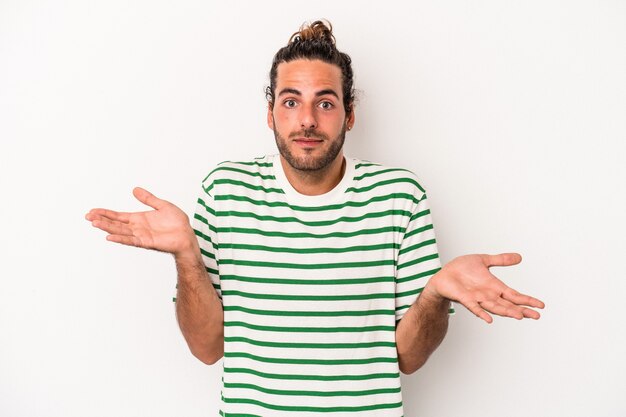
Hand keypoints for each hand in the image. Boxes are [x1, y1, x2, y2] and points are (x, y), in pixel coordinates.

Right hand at [85, 187, 196, 255]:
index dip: (105, 213)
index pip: (118, 216)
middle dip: (101, 220)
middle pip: (115, 223)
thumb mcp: (162, 205)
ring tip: (94, 223)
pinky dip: (120, 238)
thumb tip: (135, 189)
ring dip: (107, 228)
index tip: (92, 211)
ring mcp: (140, 235)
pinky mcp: (146, 242)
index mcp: (139, 219)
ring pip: (119, 231)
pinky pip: (130, 240)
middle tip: (87, 217)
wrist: (187, 235)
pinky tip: (109, 237)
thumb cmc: (177, 223)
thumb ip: (148, 198)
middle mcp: (137, 228)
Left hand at [424, 253, 544, 322]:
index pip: (514, 295)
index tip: (541, 305)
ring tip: (519, 316)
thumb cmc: (461, 269)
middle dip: (522, 309)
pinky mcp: (464, 298)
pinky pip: (474, 307)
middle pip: (508, 304)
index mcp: (494, 286)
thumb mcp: (483, 260)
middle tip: (537, 316)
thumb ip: (500, 260)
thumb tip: (519, 257)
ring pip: (495, 307)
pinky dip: (481, 313)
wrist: (443, 274)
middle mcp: (488, 295)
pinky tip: (489, 319)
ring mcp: (477, 298)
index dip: (527, 300)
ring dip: (506, 312)